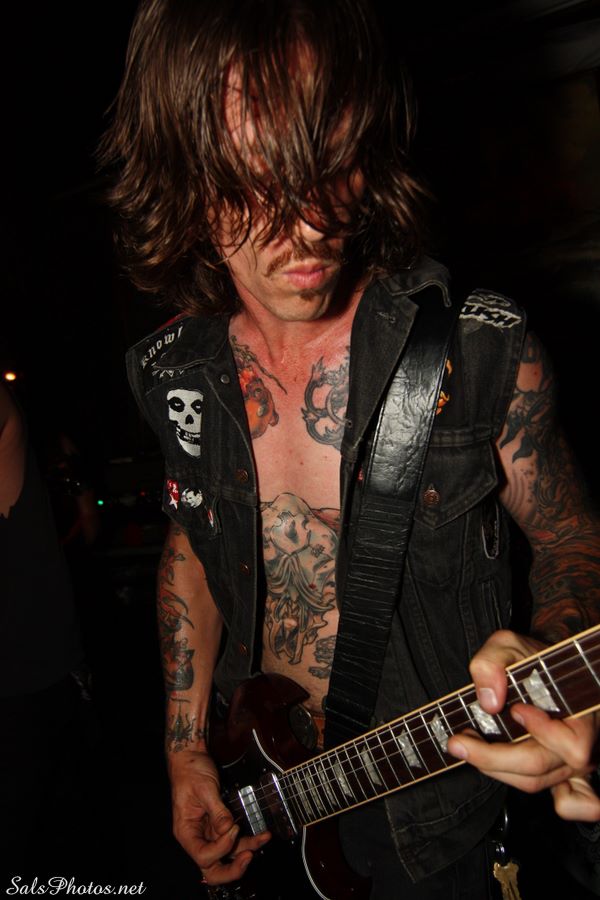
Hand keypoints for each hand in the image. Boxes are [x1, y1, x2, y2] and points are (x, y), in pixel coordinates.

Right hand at [169, 749, 270, 883]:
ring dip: (246, 849)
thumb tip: (228, 829)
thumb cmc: (191, 771)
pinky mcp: (218, 825)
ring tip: (263, 838)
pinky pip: (233, 839)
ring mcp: (209, 832)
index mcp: (186, 831)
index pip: (203, 855)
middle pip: (212, 868)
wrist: (192, 758)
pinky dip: (248, 839)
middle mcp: (197, 837)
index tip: (233, 829)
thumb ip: (217, 810)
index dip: (221, 848)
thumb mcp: (204, 789)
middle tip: (249, 857)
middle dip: (232, 869)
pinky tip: (261, 834)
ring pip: (228, 854)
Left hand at [446, 630, 599, 820]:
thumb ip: (492, 663)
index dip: (543, 733)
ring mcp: (573, 763)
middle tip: (458, 743)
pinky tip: (512, 777)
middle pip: (541, 768)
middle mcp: (581, 743)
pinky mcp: (564, 773)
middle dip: (493, 758)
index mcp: (579, 713)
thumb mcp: (507, 645)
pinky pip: (571, 802)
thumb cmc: (529, 657)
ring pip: (535, 782)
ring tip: (468, 745)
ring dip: (495, 768)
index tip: (515, 710)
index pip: (573, 746)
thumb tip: (489, 701)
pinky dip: (552, 801)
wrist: (542, 664)